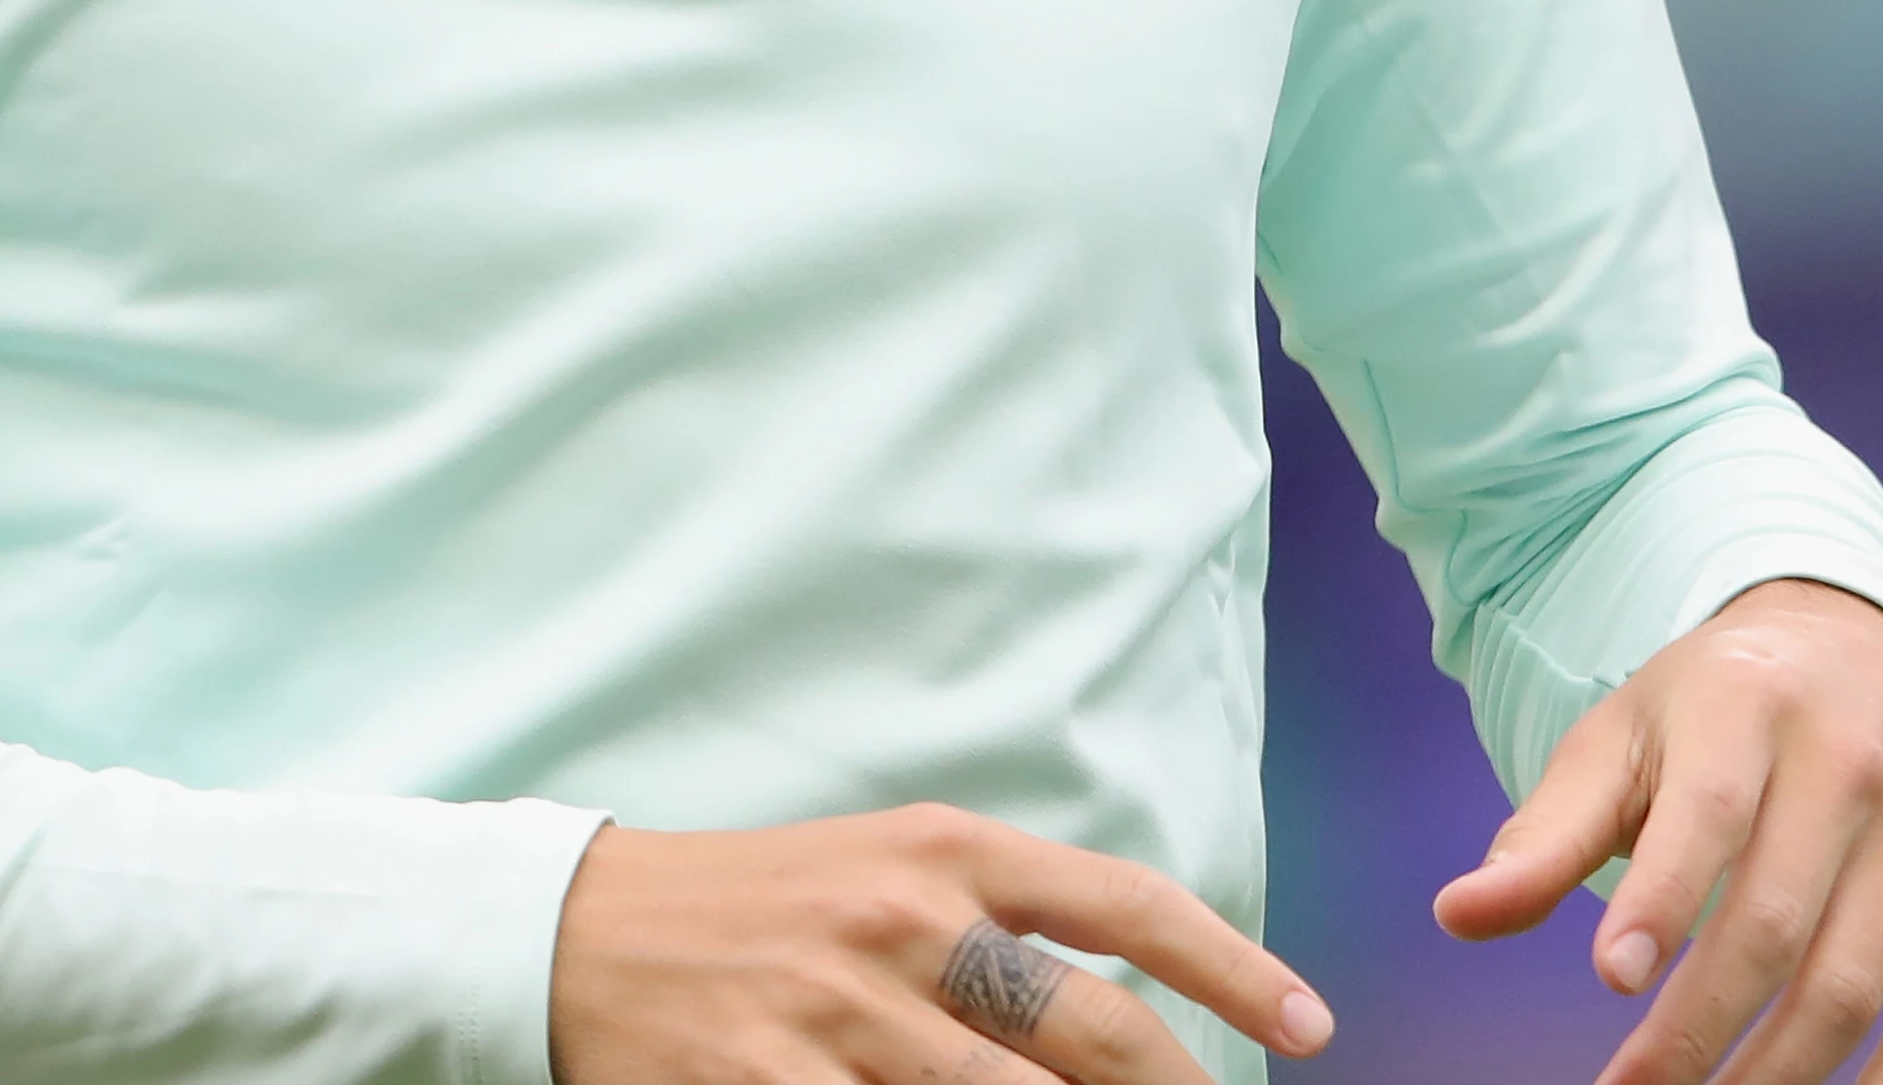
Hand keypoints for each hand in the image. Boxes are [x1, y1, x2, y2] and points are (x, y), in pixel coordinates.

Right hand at [552, 804, 1333, 1084]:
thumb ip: (995, 921)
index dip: (1232, 968)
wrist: (572, 929)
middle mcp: (901, 922)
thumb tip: (1124, 1013)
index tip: (1310, 1025)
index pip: (1122, 904)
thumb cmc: (751, 906)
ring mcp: (837, 1013)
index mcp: (938, 850)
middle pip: (1092, 1032)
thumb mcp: (877, 870)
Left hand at [1432, 579, 1882, 1084]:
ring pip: (1854, 986)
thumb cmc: (1712, 710)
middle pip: (1776, 924)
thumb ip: (1545, 835)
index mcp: (1748, 710)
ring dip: (1773, 1075)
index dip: (1663, 902)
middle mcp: (1851, 769)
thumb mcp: (1620, 740)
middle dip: (1695, 1029)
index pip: (1711, 816)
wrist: (1865, 652)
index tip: (1611, 980)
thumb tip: (1457, 916)